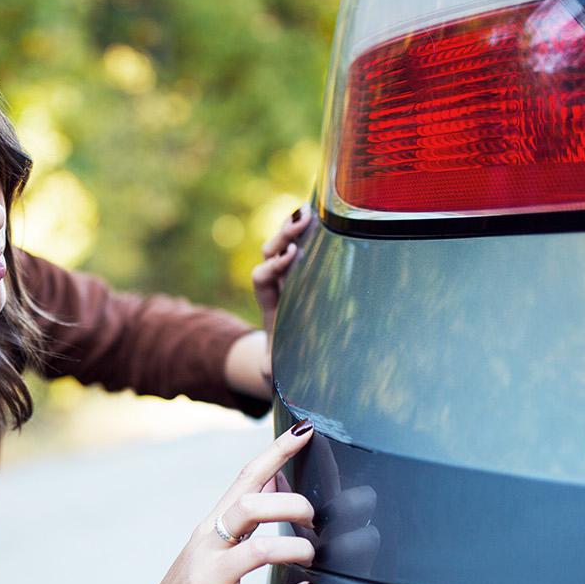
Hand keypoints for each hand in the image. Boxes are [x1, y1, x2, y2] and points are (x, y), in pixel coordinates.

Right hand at [124, 420, 315, 583]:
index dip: (276, 453)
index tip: (306, 431)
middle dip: (292, 505)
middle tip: (315, 521)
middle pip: (250, 505)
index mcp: (209, 527)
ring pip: (257, 550)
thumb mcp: (210, 549)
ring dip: (295, 549)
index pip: (245, 479)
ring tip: (313, 558)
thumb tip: (276, 479)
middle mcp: (205, 545)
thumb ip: (242, 518)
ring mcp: (206, 579)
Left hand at [253, 206, 312, 372]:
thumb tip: (267, 372)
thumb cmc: (287, 357)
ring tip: (309, 211)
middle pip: (270, 252)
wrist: (285, 349)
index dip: (272, 267)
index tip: (288, 258)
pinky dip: (308, 228)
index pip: (262, 278)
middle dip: (283, 237)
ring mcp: (290, 273)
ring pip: (284, 242)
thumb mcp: (279, 366)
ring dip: (293, 227)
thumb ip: (272, 368)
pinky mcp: (305, 268)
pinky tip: (323, 210)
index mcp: (269, 303)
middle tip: (300, 224)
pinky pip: (302, 243)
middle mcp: (277, 283)